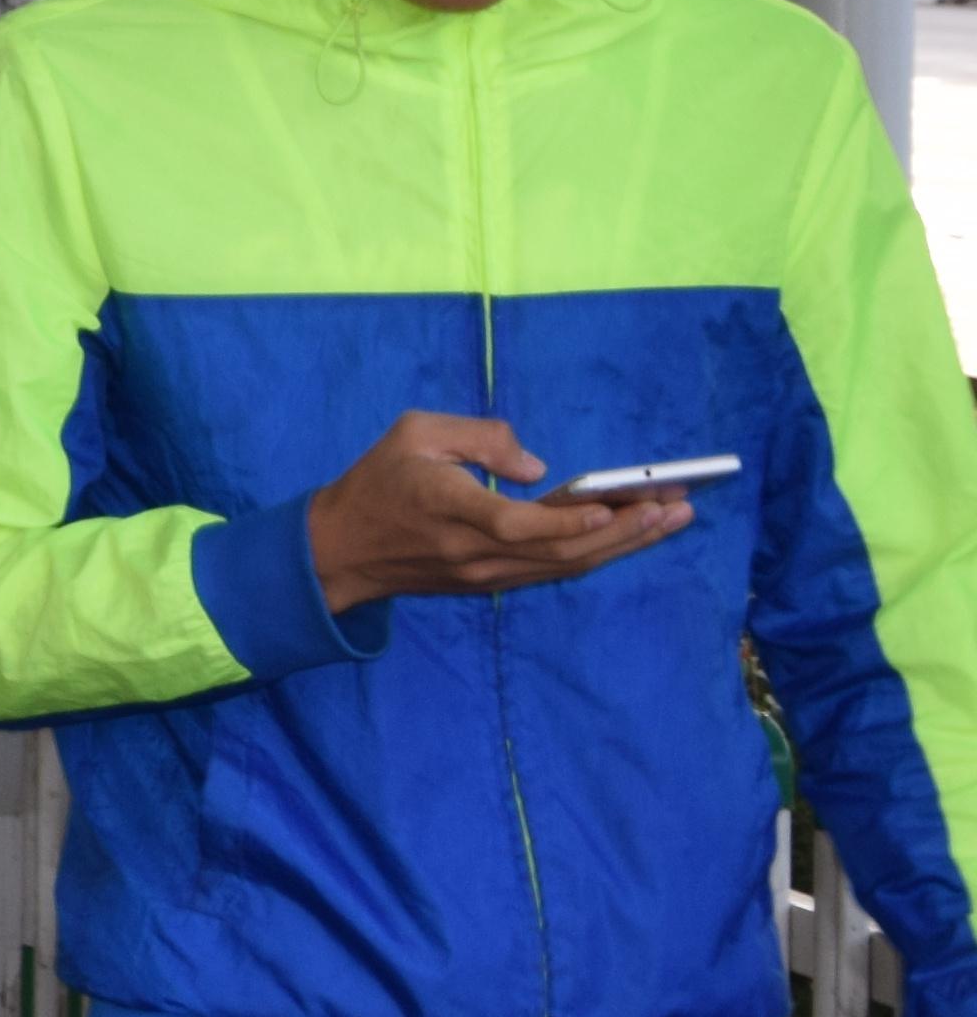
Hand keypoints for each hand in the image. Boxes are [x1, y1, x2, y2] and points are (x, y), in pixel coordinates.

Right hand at [304, 411, 689, 613]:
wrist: (341, 550)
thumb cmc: (377, 480)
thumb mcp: (413, 432)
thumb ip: (478, 437)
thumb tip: (537, 468)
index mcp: (447, 508)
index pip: (515, 524)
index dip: (566, 522)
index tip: (611, 506)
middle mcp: (473, 552)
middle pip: (559, 552)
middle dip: (623, 531)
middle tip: (676, 506)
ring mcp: (484, 575)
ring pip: (565, 567)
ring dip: (623, 546)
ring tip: (670, 520)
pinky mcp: (491, 583)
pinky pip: (554, 572)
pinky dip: (596, 555)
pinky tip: (629, 537)